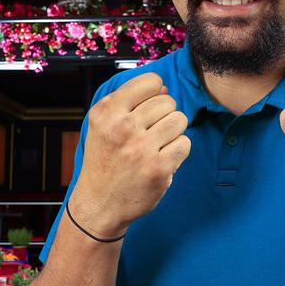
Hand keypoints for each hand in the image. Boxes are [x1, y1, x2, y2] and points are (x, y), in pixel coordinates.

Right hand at [69, 73, 190, 237]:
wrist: (99, 203)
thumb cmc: (104, 160)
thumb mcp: (102, 124)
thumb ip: (129, 102)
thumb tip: (164, 88)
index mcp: (106, 112)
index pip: (151, 82)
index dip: (154, 93)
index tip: (147, 108)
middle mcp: (122, 127)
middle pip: (168, 101)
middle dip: (164, 114)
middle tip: (151, 132)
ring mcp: (141, 149)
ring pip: (179, 119)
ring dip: (173, 131)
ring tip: (158, 143)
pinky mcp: (158, 168)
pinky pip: (185, 143)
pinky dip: (178, 150)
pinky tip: (162, 158)